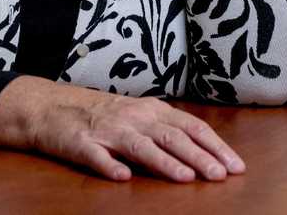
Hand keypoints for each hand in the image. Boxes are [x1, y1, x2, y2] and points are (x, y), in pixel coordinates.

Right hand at [0, 76, 244, 182]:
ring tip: (185, 178)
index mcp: (151, 110)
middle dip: (199, 156)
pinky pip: (96, 156)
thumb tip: (207, 152)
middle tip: (220, 175)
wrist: (50, 107)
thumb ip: (167, 129)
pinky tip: (121, 177)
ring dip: (164, 162)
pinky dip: (108, 166)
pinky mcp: (80, 143)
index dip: (214, 145)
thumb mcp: (139, 115)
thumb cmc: (102, 115)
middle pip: (171, 135)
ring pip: (140, 145)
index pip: (191, 126)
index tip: (235, 166)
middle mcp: (133, 117)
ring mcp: (107, 130)